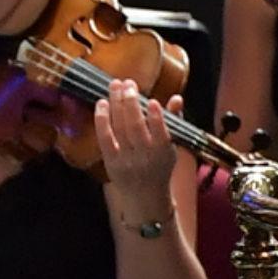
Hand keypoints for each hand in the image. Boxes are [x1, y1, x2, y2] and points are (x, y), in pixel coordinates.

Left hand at [95, 78, 178, 227]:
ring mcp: (125, 158)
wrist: (144, 196)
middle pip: (135, 127)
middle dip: (131, 103)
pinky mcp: (110, 160)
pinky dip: (102, 120)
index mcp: (164, 152)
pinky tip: (101, 104)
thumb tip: (176, 98)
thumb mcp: (172, 147)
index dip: (156, 118)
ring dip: (116, 105)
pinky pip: (104, 138)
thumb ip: (174, 122)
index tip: (152, 101)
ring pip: (119, 128)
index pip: (161, 134)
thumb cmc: (160, 166)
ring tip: (114, 85)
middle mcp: (144, 156)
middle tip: (128, 83)